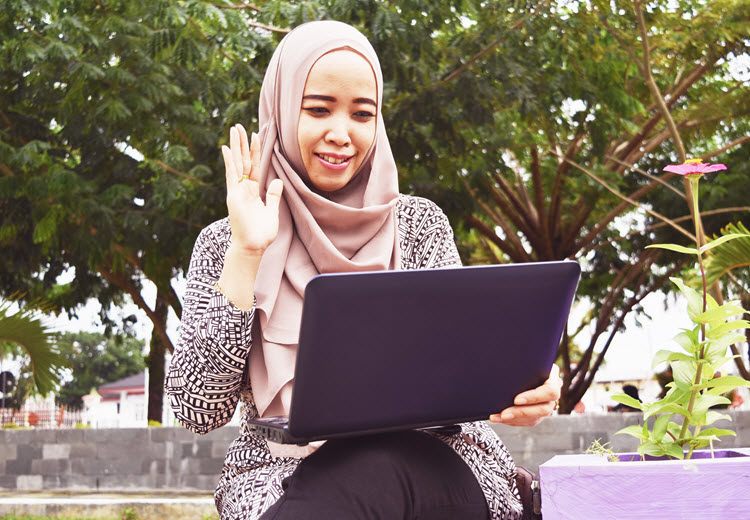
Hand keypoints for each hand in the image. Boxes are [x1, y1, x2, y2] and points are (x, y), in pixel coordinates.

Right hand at [222, 124, 283, 254]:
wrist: (252, 247)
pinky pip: (231, 175)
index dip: (256, 151)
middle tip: (239, 125)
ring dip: (235, 146)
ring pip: (237, 163)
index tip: (256, 135)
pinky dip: (229, 161)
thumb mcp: (272, 211)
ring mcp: (237, 191)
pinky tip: (225, 148)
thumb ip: (273, 196)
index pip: (255, 166)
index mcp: (253, 191)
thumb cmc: (261, 233)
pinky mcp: (233, 195)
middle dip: (242, 143)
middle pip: (244, 161)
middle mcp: (244, 188)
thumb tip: (278, 182)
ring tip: (234, 129)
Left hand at [489, 364, 561, 426]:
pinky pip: (528, 421)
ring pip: (535, 418)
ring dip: (515, 419)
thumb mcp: (528, 359)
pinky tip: (499, 418)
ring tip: (497, 417)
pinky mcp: (538, 414)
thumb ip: (523, 362)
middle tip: (504, 413)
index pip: (550, 391)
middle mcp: (553, 395)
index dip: (533, 397)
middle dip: (521, 412)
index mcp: (553, 378)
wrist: (524, 369)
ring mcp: (546, 406)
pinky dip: (513, 421)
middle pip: (544, 409)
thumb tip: (507, 356)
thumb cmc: (525, 362)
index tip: (516, 399)